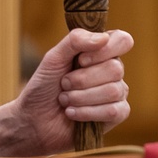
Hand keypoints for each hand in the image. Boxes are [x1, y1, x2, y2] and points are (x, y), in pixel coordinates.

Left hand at [0, 28, 132, 155]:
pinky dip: (87, 112)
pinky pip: (114, 111)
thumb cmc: (44, 86)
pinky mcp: (116, 115)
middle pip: (115, 68)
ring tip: (65, 99)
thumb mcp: (53, 58)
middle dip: (82, 79)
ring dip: (81, 97)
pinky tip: (72, 113)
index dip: (105, 50)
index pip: (122, 40)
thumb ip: (75, 41)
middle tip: (64, 84)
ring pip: (113, 90)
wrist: (34, 119)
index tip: (81, 60)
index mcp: (100, 52)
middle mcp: (112, 71)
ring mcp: (117, 93)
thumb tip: (104, 37)